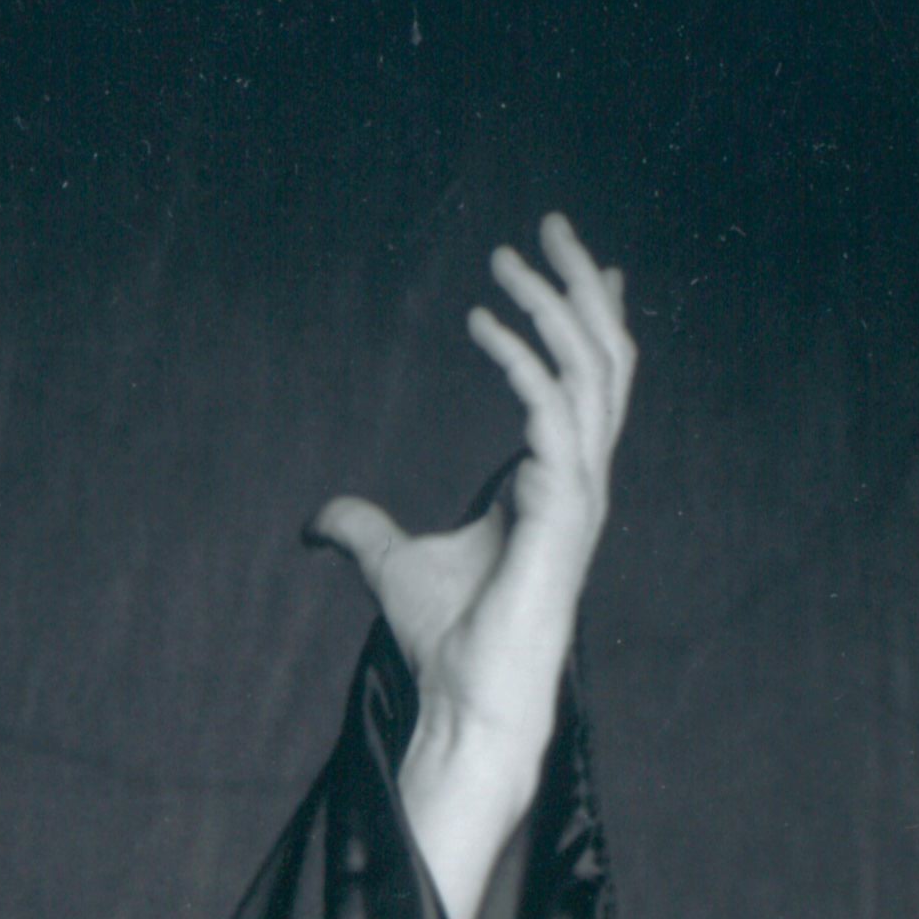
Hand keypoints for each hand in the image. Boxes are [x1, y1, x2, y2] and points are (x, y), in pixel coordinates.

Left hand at [309, 211, 637, 918]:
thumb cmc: (447, 637)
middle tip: (549, 225)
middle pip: (603, 355)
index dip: (585, 315)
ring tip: (507, 258)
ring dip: (553, 306)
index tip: (575, 260)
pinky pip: (550, 412)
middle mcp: (582, 472)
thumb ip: (360, 532)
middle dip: (579, 284)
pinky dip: (520, 362)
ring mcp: (582, 486)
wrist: (468, 693)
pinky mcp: (563, 505)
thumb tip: (316, 522)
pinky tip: (481, 324)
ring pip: (592, 369)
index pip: (589, 377)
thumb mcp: (390, 566)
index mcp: (557, 476)